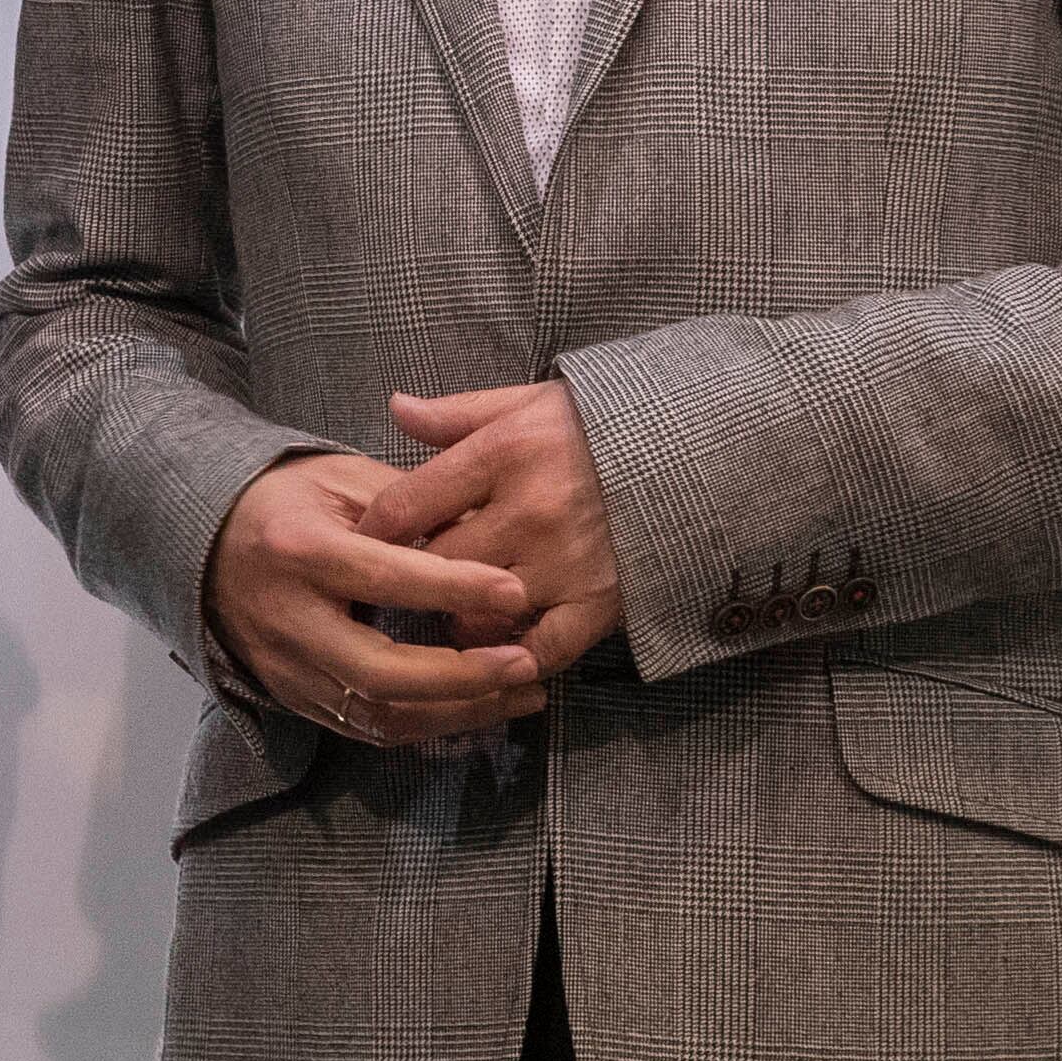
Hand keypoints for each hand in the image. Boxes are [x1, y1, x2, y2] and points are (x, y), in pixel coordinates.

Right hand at [205, 452, 545, 747]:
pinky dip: (427, 726)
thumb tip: (483, 536)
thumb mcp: (341, 479)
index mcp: (299, 549)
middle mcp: (288, 619)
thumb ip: (409, 506)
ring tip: (520, 694)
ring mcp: (286, 668)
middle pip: (381, 671)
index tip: (515, 590)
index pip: (385, 578)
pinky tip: (476, 710)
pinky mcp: (292, 697)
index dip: (454, 588)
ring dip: (457, 713)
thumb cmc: (286, 500)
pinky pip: (366, 729)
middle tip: (525, 662)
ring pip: (378, 715)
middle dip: (462, 676)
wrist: (205, 541)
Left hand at [359, 381, 626, 677]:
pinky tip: (502, 650)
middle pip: (435, 567)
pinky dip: (514, 658)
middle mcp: (528, 511)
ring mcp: (564, 563)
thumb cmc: (601, 424)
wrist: (697, 448)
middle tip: (414, 581)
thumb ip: (457, 414)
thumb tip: (394, 407)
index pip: (405, 506)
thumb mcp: (527, 402)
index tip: (364, 546)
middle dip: (416, 577)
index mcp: (502, 454)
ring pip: (478, 616)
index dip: (372, 532)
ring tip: (460, 612)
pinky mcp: (599, 602)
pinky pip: (541, 651)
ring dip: (460, 620)